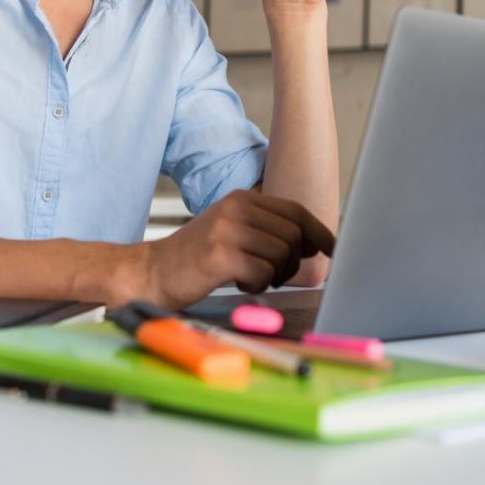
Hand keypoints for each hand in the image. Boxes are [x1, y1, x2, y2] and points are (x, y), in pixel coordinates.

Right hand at [139, 189, 335, 309]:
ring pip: (282, 255)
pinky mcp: (219, 255)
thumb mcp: (232, 229)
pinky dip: (258, 286)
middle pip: (294, 235)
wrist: (151, 272)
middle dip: (293, 262)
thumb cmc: (196, 257)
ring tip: (253, 278)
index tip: (333, 249)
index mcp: (242, 198)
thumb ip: (267, 229)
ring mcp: (226, 230)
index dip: (320, 232)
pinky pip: (263, 273)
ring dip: (275, 275)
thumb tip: (313, 242)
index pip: (296, 211)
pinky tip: (240, 284)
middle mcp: (235, 208)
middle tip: (275, 275)